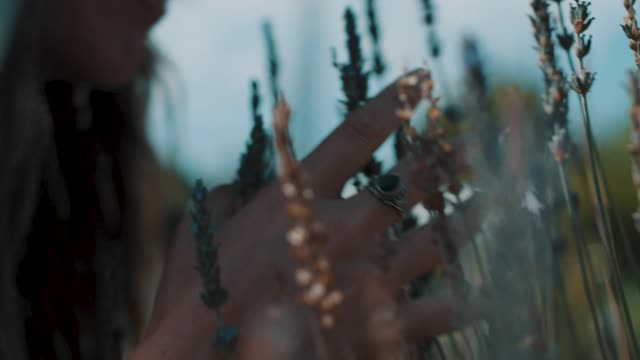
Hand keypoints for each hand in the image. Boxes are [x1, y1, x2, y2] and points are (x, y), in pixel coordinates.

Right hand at [128, 70, 483, 358]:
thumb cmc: (196, 302)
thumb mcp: (200, 234)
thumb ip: (226, 198)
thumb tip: (241, 184)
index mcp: (299, 200)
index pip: (357, 134)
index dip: (393, 101)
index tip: (421, 82)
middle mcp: (343, 230)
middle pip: (411, 181)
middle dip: (443, 160)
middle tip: (468, 147)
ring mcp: (369, 278)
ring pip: (440, 238)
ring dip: (469, 218)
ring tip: (491, 203)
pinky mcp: (383, 327)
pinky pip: (444, 310)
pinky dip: (472, 302)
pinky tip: (492, 293)